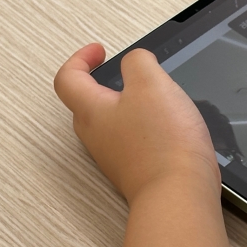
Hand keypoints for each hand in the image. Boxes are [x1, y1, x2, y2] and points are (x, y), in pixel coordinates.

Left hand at [55, 44, 220, 202]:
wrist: (179, 195)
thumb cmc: (162, 143)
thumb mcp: (150, 83)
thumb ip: (137, 62)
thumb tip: (136, 61)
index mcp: (91, 111)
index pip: (67, 79)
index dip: (80, 59)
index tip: (100, 51)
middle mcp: (97, 136)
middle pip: (87, 103)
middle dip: (104, 82)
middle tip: (127, 72)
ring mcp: (115, 156)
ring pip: (112, 122)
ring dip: (129, 105)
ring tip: (156, 97)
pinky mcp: (136, 170)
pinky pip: (132, 140)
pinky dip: (145, 126)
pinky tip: (169, 125)